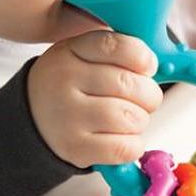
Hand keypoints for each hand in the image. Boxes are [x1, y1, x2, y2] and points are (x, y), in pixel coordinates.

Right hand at [27, 30, 163, 168]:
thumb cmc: (73, 84)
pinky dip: (134, 144)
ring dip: (141, 120)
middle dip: (148, 94)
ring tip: (130, 118)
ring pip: (130, 118)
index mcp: (70, 52)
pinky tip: (123, 137)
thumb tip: (161, 64)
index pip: (116, 47)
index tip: (147, 67)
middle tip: (144, 99)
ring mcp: (68, 117)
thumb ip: (118, 53)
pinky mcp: (75, 148)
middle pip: (129, 85)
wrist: (34, 118)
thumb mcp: (84, 56)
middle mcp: (64, 82)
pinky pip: (124, 147)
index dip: (142, 57)